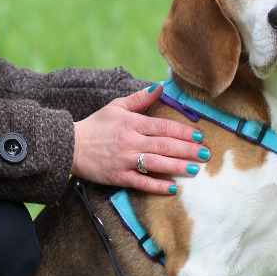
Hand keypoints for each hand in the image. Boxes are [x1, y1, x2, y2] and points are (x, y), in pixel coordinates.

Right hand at [72, 84, 208, 193]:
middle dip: (188, 149)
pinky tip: (173, 188)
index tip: (199, 136)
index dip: (183, 131)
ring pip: (157, 163)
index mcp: (132, 122)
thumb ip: (140, 98)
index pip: (163, 126)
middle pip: (165, 145)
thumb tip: (161, 87)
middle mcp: (130, 141)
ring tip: (196, 169)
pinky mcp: (118, 176)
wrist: (70, 146)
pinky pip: (142, 182)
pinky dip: (157, 186)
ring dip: (178, 167)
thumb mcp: (116, 106)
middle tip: (206, 154)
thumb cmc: (96, 125)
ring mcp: (125, 160)